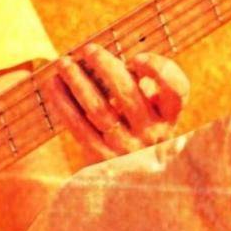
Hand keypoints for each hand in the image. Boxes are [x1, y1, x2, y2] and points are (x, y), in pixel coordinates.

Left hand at [46, 45, 188, 165]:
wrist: (134, 180)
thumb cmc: (141, 132)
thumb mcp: (155, 112)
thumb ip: (146, 86)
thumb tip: (111, 62)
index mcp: (169, 116)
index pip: (176, 90)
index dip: (158, 69)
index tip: (136, 58)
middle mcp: (152, 133)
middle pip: (128, 94)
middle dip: (105, 67)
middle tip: (88, 49)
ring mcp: (126, 148)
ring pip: (99, 109)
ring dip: (78, 82)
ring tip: (64, 63)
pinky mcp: (102, 158)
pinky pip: (79, 126)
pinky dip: (64, 103)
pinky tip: (54, 85)